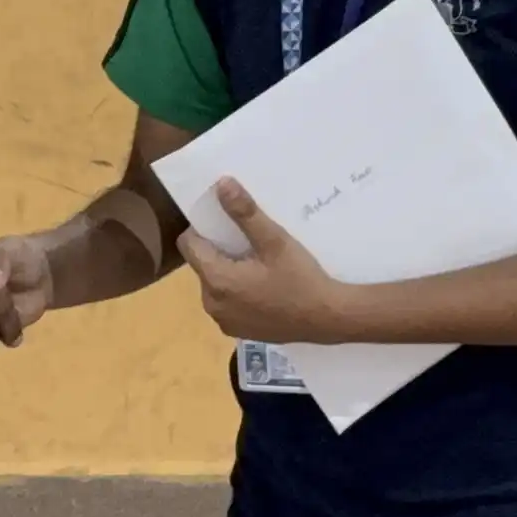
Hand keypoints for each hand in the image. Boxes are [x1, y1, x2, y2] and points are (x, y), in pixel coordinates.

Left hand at [181, 180, 351, 345]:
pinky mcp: (237, 332)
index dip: (202, 229)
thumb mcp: (274, 241)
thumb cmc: (301, 279)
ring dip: (227, 272)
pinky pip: (227, 303)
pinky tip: (263, 288)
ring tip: (256, 264)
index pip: (188, 245)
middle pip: (201, 265)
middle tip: (247, 242)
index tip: (225, 222)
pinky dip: (237, 293)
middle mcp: (211, 303)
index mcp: (216, 280)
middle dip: (218, 251)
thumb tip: (221, 184)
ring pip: (214, 284)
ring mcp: (224, 321)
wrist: (329, 319)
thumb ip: (245, 213)